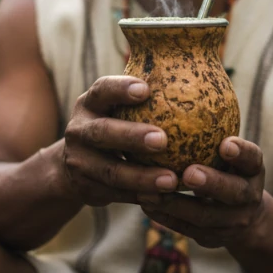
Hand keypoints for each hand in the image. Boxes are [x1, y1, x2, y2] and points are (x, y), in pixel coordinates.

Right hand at [63, 76, 178, 205]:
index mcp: (90, 103)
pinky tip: (164, 198)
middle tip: (162, 140)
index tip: (146, 89)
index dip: (121, 89)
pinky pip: (116, 194)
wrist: (75, 165)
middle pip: (102, 132)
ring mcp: (79, 161)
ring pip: (111, 171)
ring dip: (142, 177)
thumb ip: (145, 97)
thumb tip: (197, 74)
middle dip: (131, 135)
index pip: (102, 90)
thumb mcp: (117, 108)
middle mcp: (79, 130)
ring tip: (171, 180)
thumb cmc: (114, 124)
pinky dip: (140, 196)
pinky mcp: (85, 187)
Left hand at [137, 137, 265, 248]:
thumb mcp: (230, 147)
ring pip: (206, 217)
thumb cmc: (226, 165)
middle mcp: (248, 196)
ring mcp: (232, 222)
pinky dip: (166, 217)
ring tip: (150, 190)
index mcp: (253, 169)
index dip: (243, 153)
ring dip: (177, 204)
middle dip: (212, 184)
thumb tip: (187, 78)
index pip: (253, 158)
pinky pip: (187, 229)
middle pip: (234, 192)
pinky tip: (144, 202)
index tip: (226, 144)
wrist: (245, 214)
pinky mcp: (213, 239)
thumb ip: (212, 126)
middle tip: (188, 173)